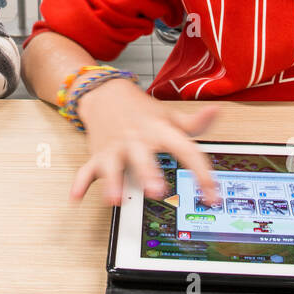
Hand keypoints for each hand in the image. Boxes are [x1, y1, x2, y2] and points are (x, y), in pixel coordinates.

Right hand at [72, 79, 219, 205]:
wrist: (106, 94)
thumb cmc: (142, 112)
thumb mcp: (170, 116)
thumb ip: (194, 122)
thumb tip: (218, 112)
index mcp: (159, 131)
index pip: (185, 151)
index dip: (202, 174)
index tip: (212, 196)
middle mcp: (136, 140)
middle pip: (142, 158)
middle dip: (147, 173)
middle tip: (156, 190)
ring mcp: (115, 148)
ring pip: (112, 166)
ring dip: (111, 182)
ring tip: (114, 199)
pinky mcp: (98, 156)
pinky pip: (86, 170)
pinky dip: (79, 183)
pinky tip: (76, 197)